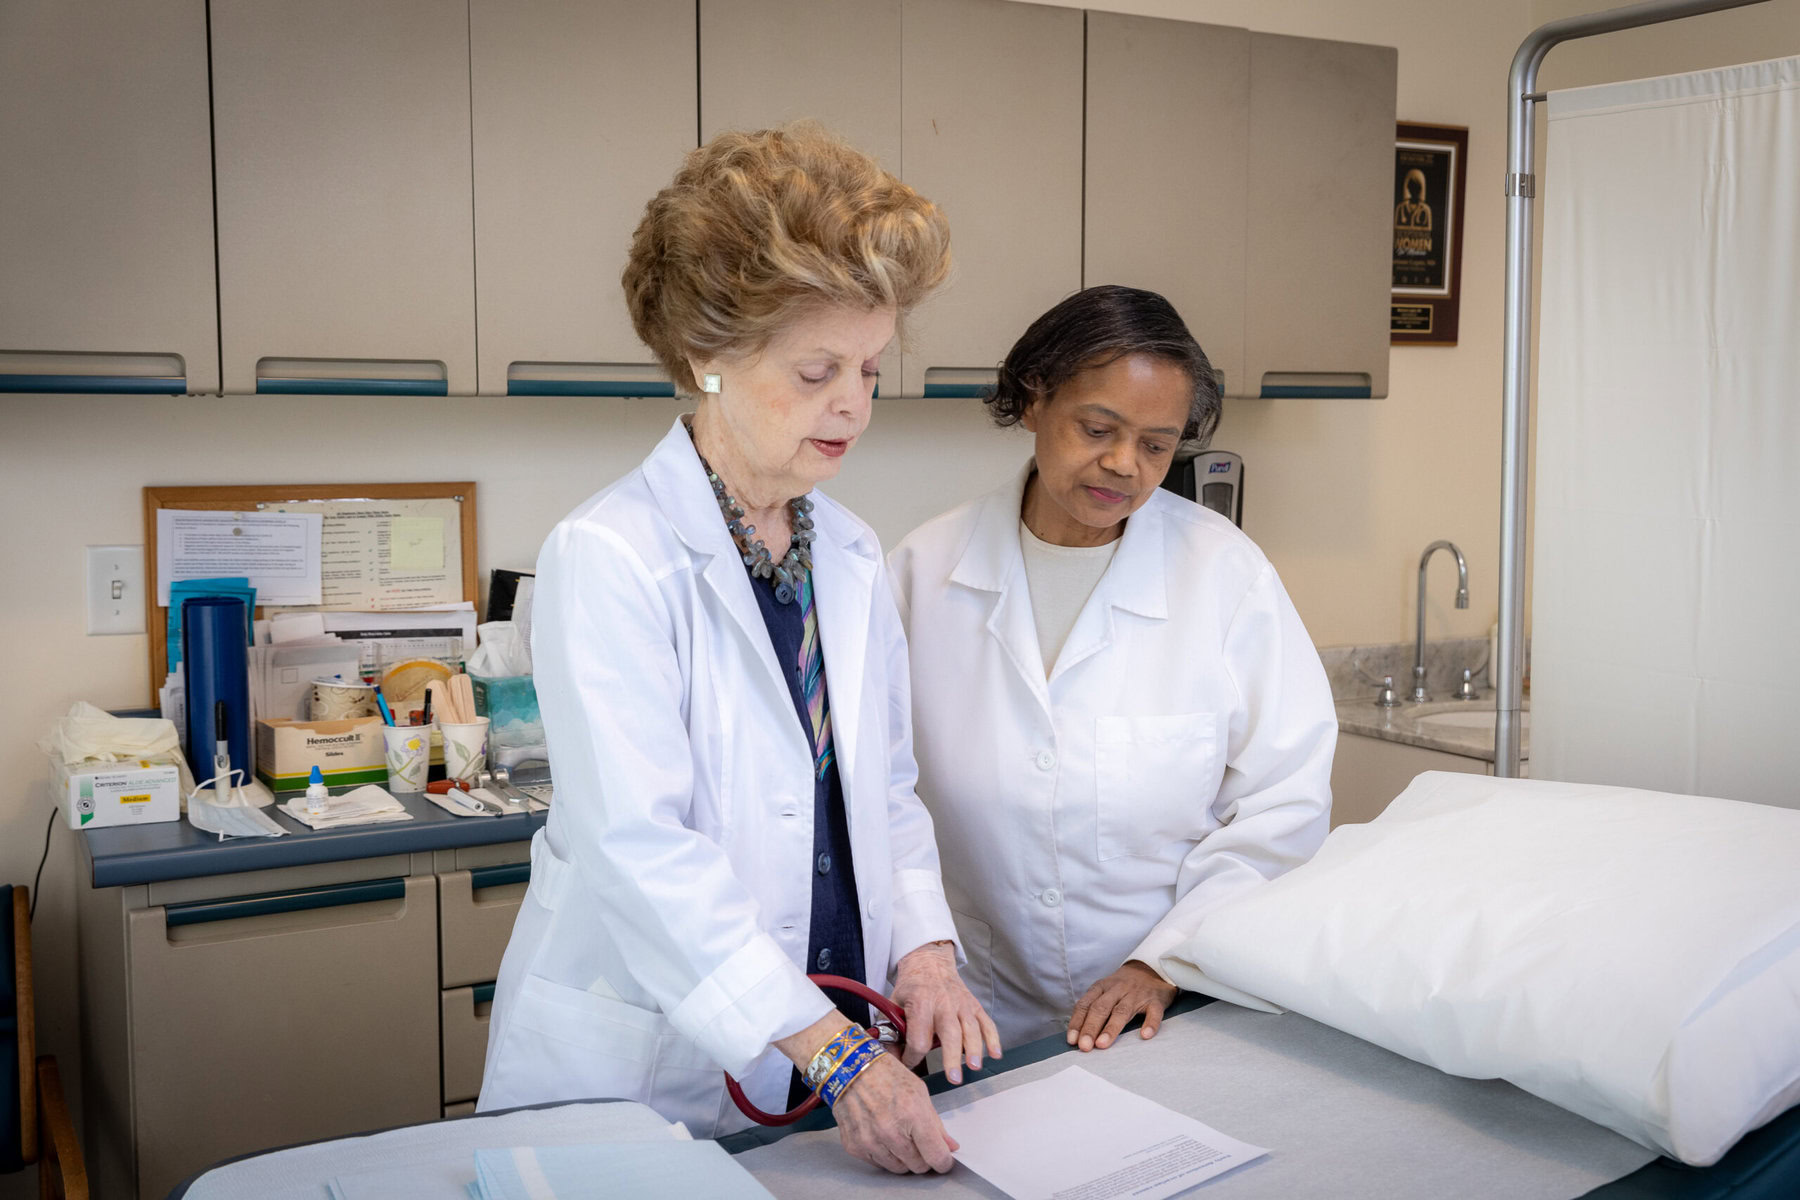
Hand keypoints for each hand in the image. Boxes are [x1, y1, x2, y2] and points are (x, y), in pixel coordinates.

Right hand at [832, 1049, 959, 1173]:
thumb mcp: (919, 1092)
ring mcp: (870, 1141)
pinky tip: (881, 1135)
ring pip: (898, 1169)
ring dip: (903, 1157)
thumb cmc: (885, 1074)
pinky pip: (878, 1164)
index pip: (936, 1156)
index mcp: (912, 1115)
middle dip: (923, 1157)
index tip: (944, 1159)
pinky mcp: (855, 1146)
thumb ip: (936, 1124)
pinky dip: (883, 1154)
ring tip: (898, 1135)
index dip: (944, 1161)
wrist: (849, 1068)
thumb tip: (949, 1146)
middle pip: (918, 1166)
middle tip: (919, 1142)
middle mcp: (890, 1132)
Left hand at [891, 941, 1002, 1083]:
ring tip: (974, 1066)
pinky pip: (986, 1022)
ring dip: (974, 1048)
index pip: (918, 1038)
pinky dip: (993, 1038)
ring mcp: (961, 1004)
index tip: (909, 1063)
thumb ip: (890, 1030)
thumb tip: (888, 1055)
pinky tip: (995, 1054)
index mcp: (921, 1004)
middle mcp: (943, 1004)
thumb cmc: (912, 986)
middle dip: (951, 1057)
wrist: (930, 962)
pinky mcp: (973, 1005)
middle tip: (953, 1077)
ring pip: (970, 1028)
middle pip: (949, 1033)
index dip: (912, 1056)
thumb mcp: (893, 1003)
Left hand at [1066, 960, 1176, 1051]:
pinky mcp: (1156, 1000)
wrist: (1152, 969)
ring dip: (1111, 1028)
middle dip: (1091, 1028)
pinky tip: (1144, 1035)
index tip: (1072, 1040)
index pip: (1085, 1004)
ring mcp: (1137, 995)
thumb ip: (1093, 1009)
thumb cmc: (1123, 987)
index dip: (1077, 1022)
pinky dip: (1150, 1024)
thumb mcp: (1105, 991)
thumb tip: (1077, 1037)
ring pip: (1122, 1011)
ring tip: (1102, 1044)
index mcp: (1101, 987)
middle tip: (1084, 1046)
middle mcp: (1117, 989)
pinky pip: (1153, 1012)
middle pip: (1101, 1008)